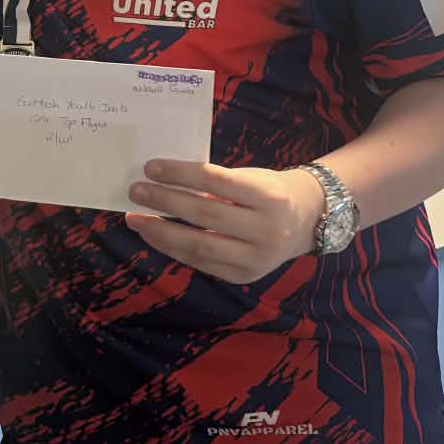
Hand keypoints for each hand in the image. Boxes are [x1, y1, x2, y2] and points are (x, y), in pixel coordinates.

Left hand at [124, 161, 325, 284]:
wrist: (307, 221)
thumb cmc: (269, 192)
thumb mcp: (250, 179)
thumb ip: (214, 184)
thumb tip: (162, 183)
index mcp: (268, 196)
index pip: (215, 180)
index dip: (180, 174)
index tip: (151, 167)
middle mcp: (265, 229)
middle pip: (204, 215)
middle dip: (164, 202)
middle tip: (135, 192)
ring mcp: (256, 258)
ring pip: (199, 246)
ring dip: (160, 233)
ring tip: (136, 220)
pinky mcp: (245, 276)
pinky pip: (202, 263)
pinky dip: (174, 249)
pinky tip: (155, 237)